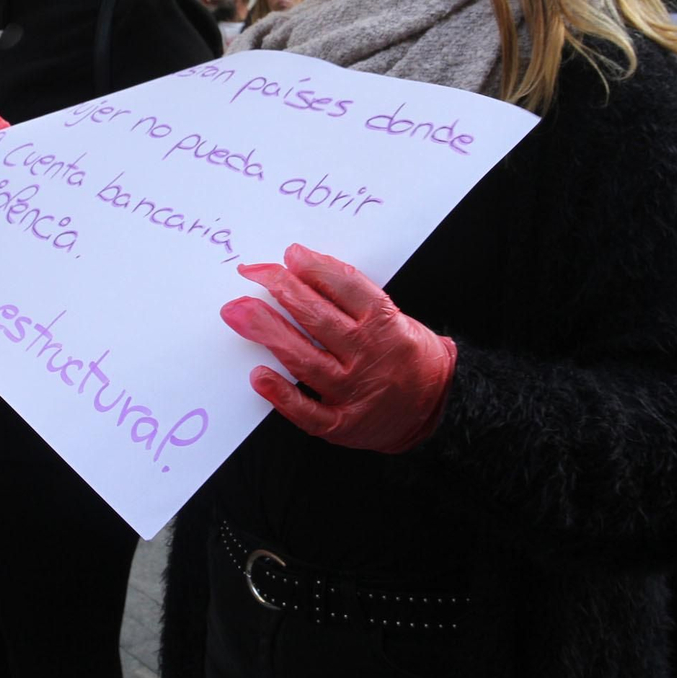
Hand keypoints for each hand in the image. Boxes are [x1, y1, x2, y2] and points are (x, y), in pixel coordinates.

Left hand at [220, 244, 456, 453]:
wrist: (438, 405)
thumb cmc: (406, 352)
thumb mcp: (395, 315)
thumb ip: (353, 297)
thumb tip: (302, 268)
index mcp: (385, 323)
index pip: (347, 287)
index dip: (316, 268)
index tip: (290, 255)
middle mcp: (368, 355)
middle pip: (318, 318)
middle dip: (281, 290)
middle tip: (251, 273)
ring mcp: (354, 391)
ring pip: (305, 359)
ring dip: (268, 332)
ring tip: (238, 311)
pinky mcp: (342, 423)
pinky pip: (307, 412)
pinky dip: (281, 395)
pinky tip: (258, 376)